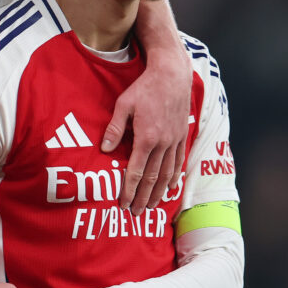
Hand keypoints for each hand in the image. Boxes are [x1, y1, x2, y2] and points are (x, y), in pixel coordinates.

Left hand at [102, 55, 189, 213]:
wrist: (173, 74)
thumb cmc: (145, 87)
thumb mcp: (124, 104)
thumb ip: (115, 128)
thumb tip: (105, 149)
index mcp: (146, 137)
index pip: (136, 171)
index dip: (129, 190)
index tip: (123, 203)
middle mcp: (163, 143)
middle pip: (153, 178)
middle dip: (143, 198)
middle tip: (136, 213)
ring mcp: (175, 141)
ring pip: (167, 174)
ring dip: (159, 193)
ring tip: (151, 207)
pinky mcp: (182, 136)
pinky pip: (179, 162)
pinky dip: (175, 178)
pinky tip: (171, 188)